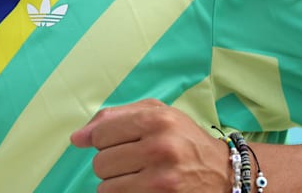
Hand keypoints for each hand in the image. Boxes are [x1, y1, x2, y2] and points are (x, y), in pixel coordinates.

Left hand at [70, 99, 232, 191]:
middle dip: (111, 164)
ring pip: (106, 187)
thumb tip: (77, 138)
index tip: (113, 145)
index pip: (101, 134)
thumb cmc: (185, 141)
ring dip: (116, 184)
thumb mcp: (158, 115)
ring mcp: (162, 179)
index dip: (101, 141)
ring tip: (137, 177)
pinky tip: (141, 189)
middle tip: (132, 162)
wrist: (225, 174)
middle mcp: (160, 147)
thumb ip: (115, 117)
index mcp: (157, 119)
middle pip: (100, 163)